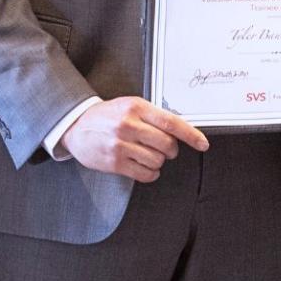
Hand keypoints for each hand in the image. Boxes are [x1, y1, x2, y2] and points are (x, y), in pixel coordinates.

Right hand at [60, 96, 208, 182]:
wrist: (77, 127)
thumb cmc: (107, 116)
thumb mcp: (129, 106)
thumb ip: (153, 115)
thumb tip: (180, 129)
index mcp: (136, 107)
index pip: (171, 122)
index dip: (191, 134)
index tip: (202, 143)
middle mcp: (129, 125)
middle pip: (167, 144)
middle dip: (171, 149)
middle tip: (164, 148)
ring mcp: (121, 145)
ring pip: (157, 161)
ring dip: (158, 161)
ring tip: (147, 154)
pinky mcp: (115, 163)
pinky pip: (145, 174)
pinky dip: (150, 173)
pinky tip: (143, 165)